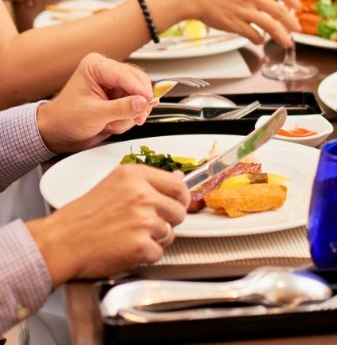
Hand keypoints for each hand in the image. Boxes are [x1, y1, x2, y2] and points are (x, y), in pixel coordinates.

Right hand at [26, 165, 188, 283]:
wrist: (60, 242)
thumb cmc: (82, 217)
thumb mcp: (114, 185)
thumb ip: (148, 182)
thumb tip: (178, 178)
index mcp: (135, 176)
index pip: (178, 185)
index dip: (181, 198)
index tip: (177, 204)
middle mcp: (142, 195)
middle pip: (178, 211)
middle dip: (167, 221)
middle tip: (144, 225)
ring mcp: (143, 221)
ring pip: (170, 234)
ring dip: (154, 239)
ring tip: (129, 236)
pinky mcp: (141, 245)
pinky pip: (158, 253)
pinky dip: (145, 255)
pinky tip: (126, 249)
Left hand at [37, 53, 152, 152]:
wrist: (59, 131)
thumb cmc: (66, 118)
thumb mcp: (93, 114)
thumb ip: (120, 109)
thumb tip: (143, 103)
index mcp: (96, 66)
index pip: (126, 75)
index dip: (140, 89)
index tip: (150, 101)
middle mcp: (108, 71)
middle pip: (138, 82)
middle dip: (137, 104)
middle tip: (137, 118)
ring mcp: (115, 83)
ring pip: (140, 95)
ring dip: (131, 114)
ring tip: (114, 123)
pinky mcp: (120, 95)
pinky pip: (137, 104)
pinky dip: (130, 117)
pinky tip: (115, 122)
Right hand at [149, 0, 300, 47]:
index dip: (292, 0)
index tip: (298, 7)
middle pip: (280, 11)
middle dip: (292, 22)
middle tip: (297, 28)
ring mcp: (243, 10)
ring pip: (270, 26)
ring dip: (281, 36)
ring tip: (287, 42)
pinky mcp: (234, 23)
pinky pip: (254, 35)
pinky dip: (260, 39)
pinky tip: (260, 39)